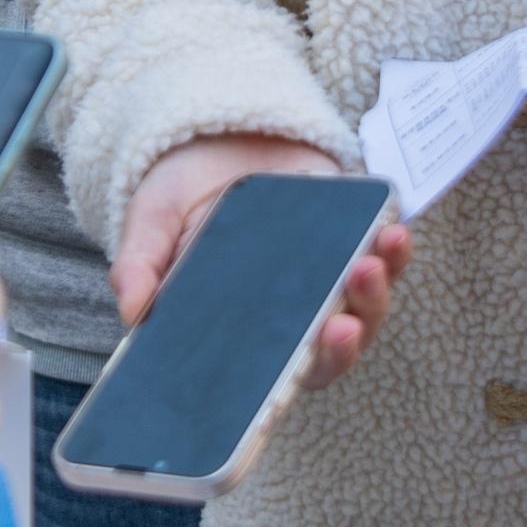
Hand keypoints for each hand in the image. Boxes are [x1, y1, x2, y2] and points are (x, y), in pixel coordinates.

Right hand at [115, 134, 410, 391]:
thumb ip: (140, 264)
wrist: (221, 134)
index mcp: (245, 327)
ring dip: (375, 295)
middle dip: (342, 343)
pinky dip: (394, 251)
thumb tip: (132, 311)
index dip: (282, 392)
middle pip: (330, 350)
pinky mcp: (357, 236)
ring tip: (369, 265)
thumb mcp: (152, 223)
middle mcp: (295, 312)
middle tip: (340, 324)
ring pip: (368, 308)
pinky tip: (390, 233)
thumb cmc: (183, 196)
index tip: (288, 384)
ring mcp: (332, 277)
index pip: (270, 377)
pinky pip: (387, 257)